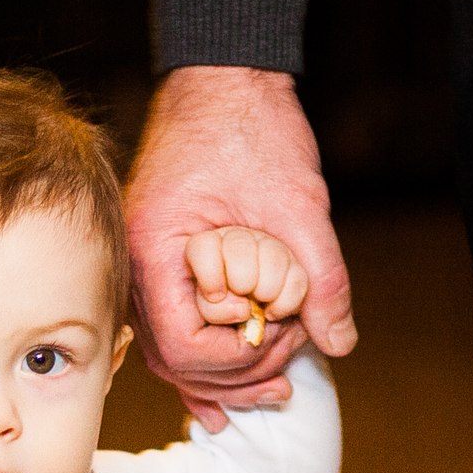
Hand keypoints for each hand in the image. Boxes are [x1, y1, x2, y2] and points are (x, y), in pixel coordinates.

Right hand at [125, 67, 355, 431]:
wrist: (222, 78)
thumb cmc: (249, 126)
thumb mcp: (298, 204)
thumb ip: (321, 277)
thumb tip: (337, 341)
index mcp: (155, 252)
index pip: (184, 344)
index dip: (236, 361)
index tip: (280, 345)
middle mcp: (135, 269)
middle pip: (174, 361)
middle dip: (233, 379)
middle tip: (286, 380)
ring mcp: (141, 271)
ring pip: (170, 355)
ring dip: (220, 380)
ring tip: (269, 393)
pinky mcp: (158, 269)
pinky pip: (172, 331)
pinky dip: (203, 362)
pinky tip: (223, 393)